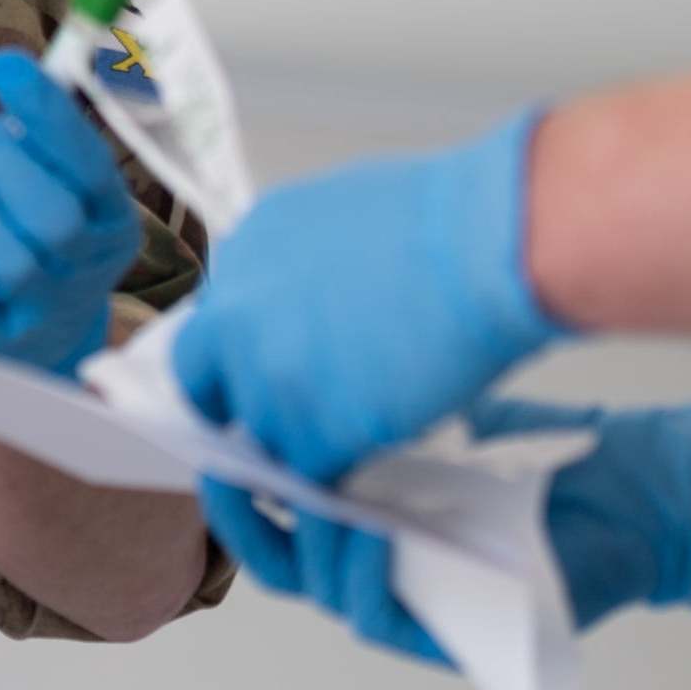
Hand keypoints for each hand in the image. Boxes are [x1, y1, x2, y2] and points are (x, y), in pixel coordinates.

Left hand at [0, 49, 141, 375]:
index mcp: (109, 223)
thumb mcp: (53, 188)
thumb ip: (38, 138)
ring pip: (3, 257)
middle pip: (51, 218)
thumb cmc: (31, 237)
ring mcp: (38, 315)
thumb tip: (11, 69)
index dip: (49, 115)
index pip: (92, 167)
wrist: (28, 345)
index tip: (2, 62)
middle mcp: (84, 273)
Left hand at [171, 110, 564, 483]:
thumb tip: (291, 301)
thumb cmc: (437, 218)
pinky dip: (347, 464)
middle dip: (248, 409)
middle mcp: (236, 317)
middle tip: (300, 416)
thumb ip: (289, 270)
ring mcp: (270, 377)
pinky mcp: (314, 429)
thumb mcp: (331, 217)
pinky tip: (386, 435)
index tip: (270, 372)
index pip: (206, 329)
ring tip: (367, 414)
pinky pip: (315, 472)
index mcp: (242, 255)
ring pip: (267, 439)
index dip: (238, 360)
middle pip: (210, 392)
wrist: (484, 243)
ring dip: (309, 439)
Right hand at [191, 397, 690, 661]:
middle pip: (268, 540)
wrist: (620, 493)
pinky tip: (367, 536)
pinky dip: (360, 577)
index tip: (196, 425)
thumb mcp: (420, 392)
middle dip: (238, 509)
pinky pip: (374, 616)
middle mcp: (358, 545)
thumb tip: (274, 330)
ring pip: (312, 580)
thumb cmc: (524, 443)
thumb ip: (349, 376)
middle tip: (228, 474)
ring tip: (309, 496)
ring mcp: (393, 587)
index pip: (260, 486)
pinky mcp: (436, 628)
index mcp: (345, 491)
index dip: (223, 462)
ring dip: (301, 539)